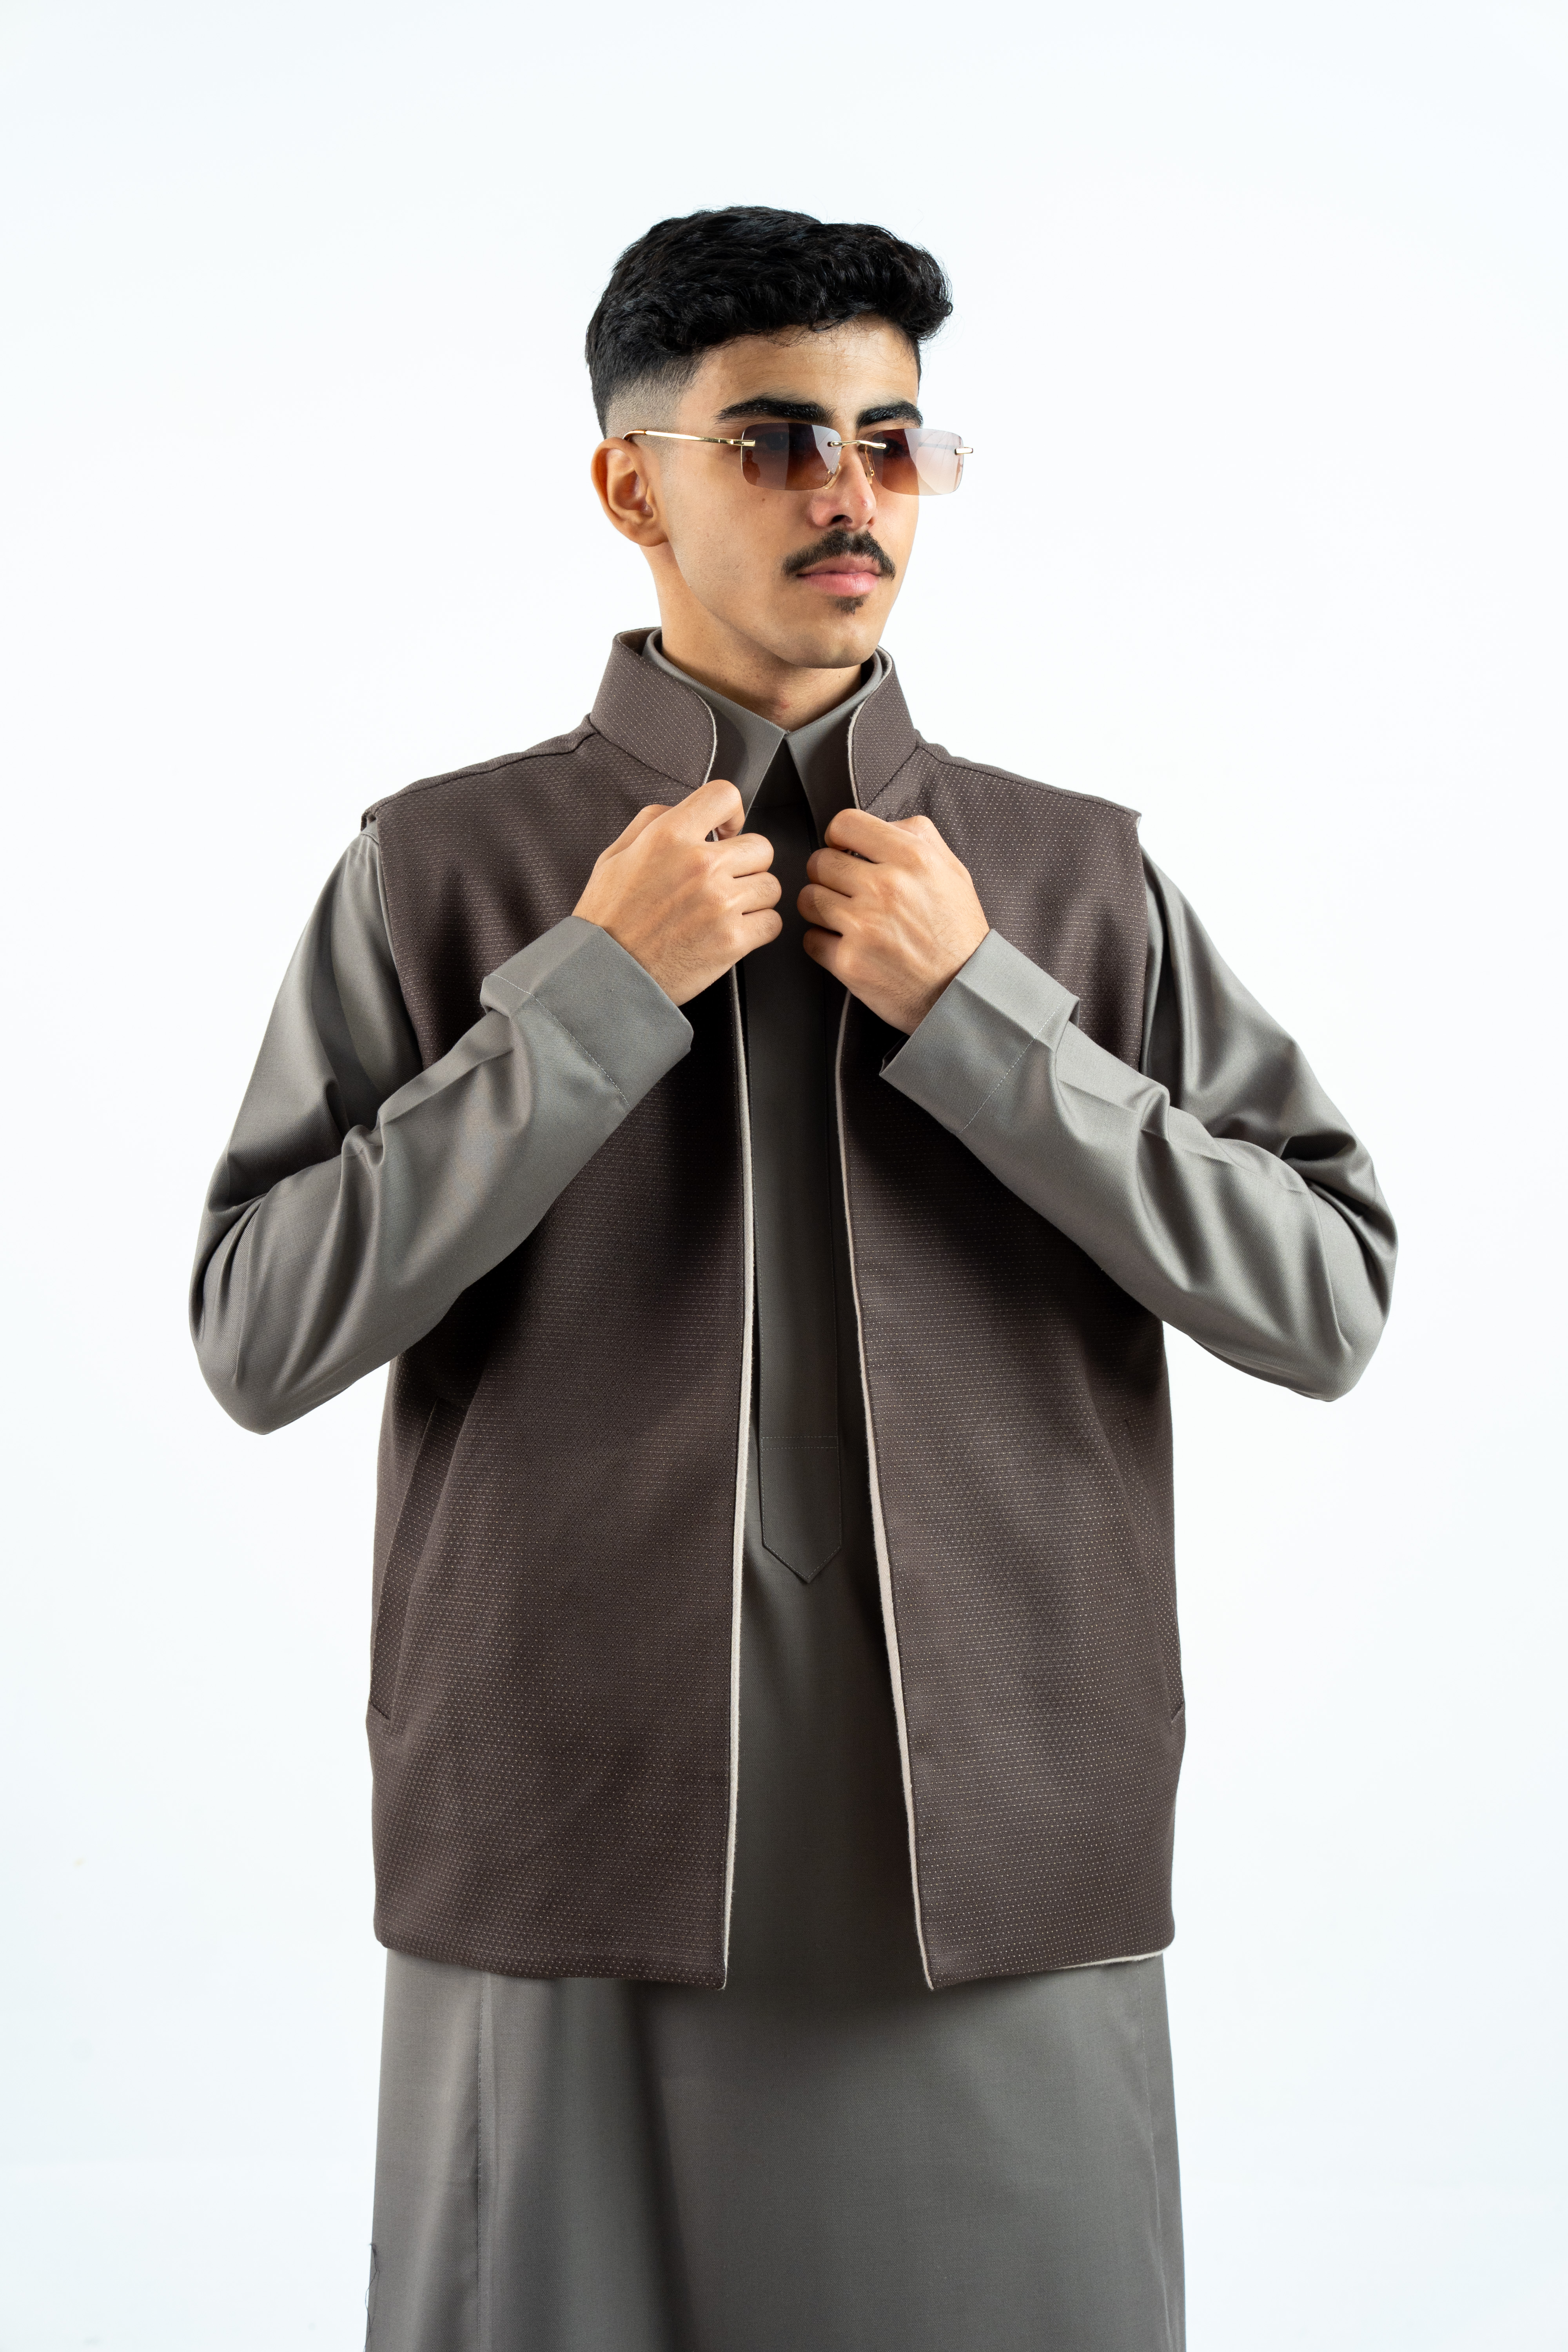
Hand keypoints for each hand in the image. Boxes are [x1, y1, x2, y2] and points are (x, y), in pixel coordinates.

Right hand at [573, 778, 781, 1005]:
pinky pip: (772, 923)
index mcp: (670, 837)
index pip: (724, 796)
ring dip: (754, 897)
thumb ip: (651, 823)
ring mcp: (721, 903)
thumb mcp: (615, 855)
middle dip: (746, 863)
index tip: (729, 831)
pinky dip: (759, 928)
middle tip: (725, 880)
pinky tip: (732, 931)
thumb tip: (682, 810)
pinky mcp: (733, 941)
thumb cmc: (608, 919)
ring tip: (725, 910)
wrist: (605, 972)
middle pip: (761, 847)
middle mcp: (700, 865)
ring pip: (771, 886)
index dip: (731, 813)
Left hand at [799, 809, 988, 1032]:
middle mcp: (885, 887)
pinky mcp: (849, 961)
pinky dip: (823, 943)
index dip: (838, 836)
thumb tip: (880, 824)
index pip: (845, 823)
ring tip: (845, 918)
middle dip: (828, 875)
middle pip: (819, 862)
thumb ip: (917, 837)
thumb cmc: (958, 933)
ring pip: (808, 899)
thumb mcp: (952, 870)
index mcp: (912, 858)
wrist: (964, 991)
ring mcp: (864, 925)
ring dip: (821, 908)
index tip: (841, 849)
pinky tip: (847, 945)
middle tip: (845, 890)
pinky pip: (811, 939)